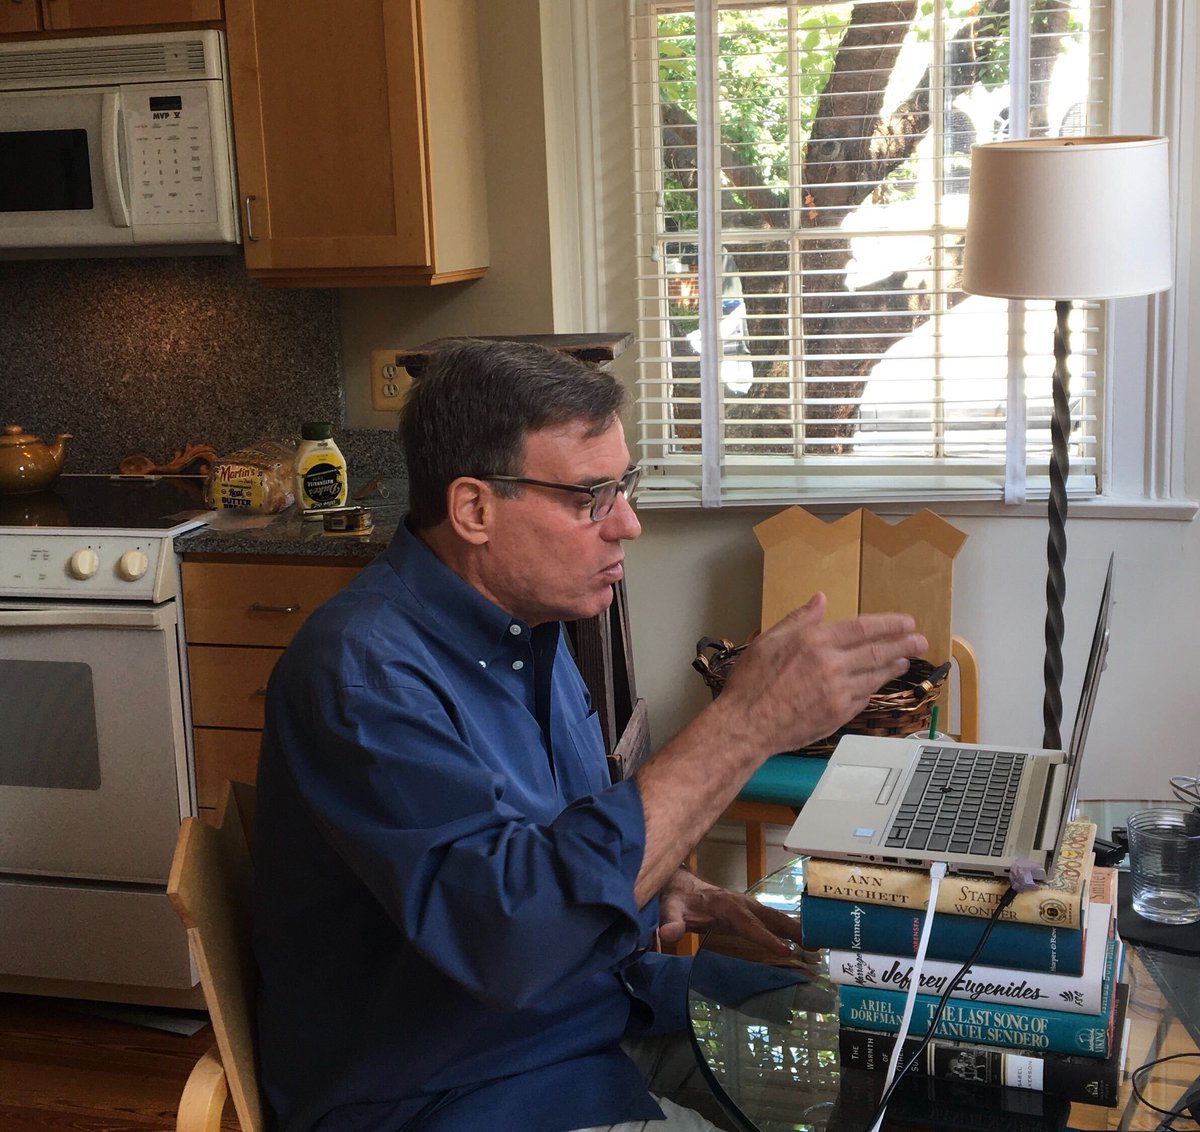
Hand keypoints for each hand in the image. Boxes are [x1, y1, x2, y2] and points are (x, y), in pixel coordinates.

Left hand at [658, 868, 819, 965]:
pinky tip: (803, 943)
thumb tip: (667, 935)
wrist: (680, 887)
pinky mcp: (749, 913)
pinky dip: (789, 930)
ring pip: (776, 918)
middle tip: (817, 946)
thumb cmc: (676, 900)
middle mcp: (741, 903)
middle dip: (793, 931)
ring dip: (797, 930)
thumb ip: (669, 922)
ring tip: (819, 946)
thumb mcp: (668, 909)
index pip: (748, 923)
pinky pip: (772, 921)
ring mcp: (748, 906)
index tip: (784, 951)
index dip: (765, 937)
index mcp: (724, 904)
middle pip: (771, 917)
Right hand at [715, 593, 926, 756]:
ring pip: (875, 676)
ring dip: (893, 667)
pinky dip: (873, 688)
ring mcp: (838, 692)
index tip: (907, 623)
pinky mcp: (838, 714)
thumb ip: (799, 619)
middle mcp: (832, 665)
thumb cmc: (752, 682)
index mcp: (815, 642)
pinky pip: (863, 698)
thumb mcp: (769, 640)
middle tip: (920, 641)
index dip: (889, 625)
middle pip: (877, 652)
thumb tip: (820, 600)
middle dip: (903, 645)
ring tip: (905, 661)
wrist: (747, 724)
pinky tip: (877, 684)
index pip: (863, 629)